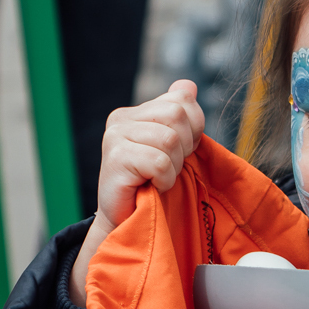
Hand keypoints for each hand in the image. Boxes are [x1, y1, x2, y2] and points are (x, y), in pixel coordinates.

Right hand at [69, 80, 204, 294]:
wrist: (126, 221)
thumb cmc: (149, 186)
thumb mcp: (169, 148)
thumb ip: (178, 116)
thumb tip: (187, 86)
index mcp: (134, 112)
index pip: (180, 99)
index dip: (193, 127)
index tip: (181, 151)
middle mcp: (120, 119)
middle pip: (177, 114)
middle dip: (184, 147)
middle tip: (168, 168)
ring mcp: (115, 137)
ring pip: (169, 139)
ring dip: (173, 166)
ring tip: (158, 179)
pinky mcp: (115, 159)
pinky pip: (159, 162)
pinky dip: (164, 179)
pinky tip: (151, 186)